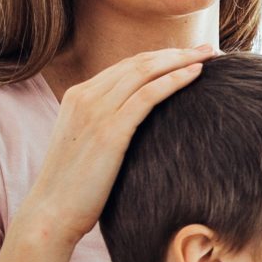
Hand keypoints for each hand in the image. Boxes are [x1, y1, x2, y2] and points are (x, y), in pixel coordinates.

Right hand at [18, 45, 215, 249]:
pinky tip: (196, 75)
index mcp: (78, 96)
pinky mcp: (109, 130)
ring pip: (145, 71)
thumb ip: (104, 126)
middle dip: (177, 52)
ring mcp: (95, 111)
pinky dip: (174, 80)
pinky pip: (148, 94)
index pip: (126, 65)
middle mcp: (85, 96)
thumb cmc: (74, 188)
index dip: (160, 57)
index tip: (188, 55)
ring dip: (181, 60)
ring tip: (210, 56)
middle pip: (139, 62)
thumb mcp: (86, 145)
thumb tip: (135, 126)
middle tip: (208, 49)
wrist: (51, 213)